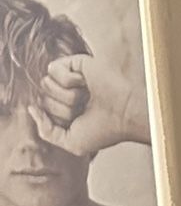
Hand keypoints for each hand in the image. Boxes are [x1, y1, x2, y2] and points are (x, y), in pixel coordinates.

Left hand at [27, 54, 149, 158]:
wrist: (125, 114)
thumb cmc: (104, 130)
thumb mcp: (71, 142)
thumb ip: (46, 131)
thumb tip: (31, 108)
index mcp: (65, 110)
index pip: (42, 111)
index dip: (59, 120)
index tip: (80, 122)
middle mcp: (65, 93)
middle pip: (42, 99)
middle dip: (63, 108)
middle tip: (85, 109)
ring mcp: (69, 77)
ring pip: (46, 84)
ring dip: (67, 96)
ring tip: (87, 97)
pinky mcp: (73, 62)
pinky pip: (52, 70)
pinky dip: (69, 80)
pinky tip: (86, 83)